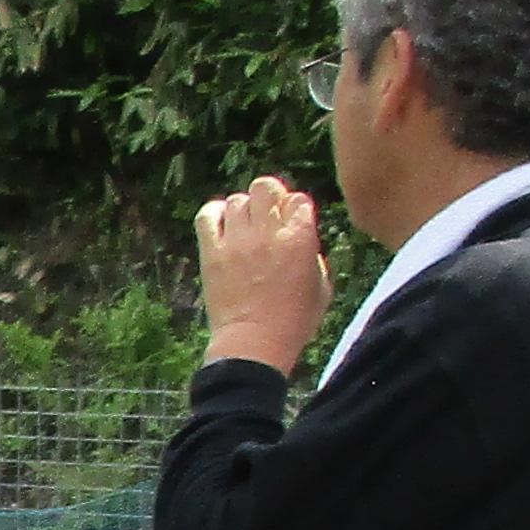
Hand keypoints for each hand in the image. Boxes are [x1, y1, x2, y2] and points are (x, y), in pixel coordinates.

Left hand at [196, 175, 331, 373]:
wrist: (254, 343)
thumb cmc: (293, 321)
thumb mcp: (321, 288)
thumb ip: (314, 256)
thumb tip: (303, 241)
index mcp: (300, 238)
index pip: (298, 199)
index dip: (295, 208)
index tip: (291, 222)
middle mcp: (269, 232)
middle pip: (265, 187)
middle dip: (269, 197)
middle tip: (267, 216)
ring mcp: (238, 240)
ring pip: (238, 200)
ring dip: (243, 210)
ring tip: (245, 228)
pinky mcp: (212, 251)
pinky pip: (207, 215)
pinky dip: (213, 214)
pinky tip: (221, 223)